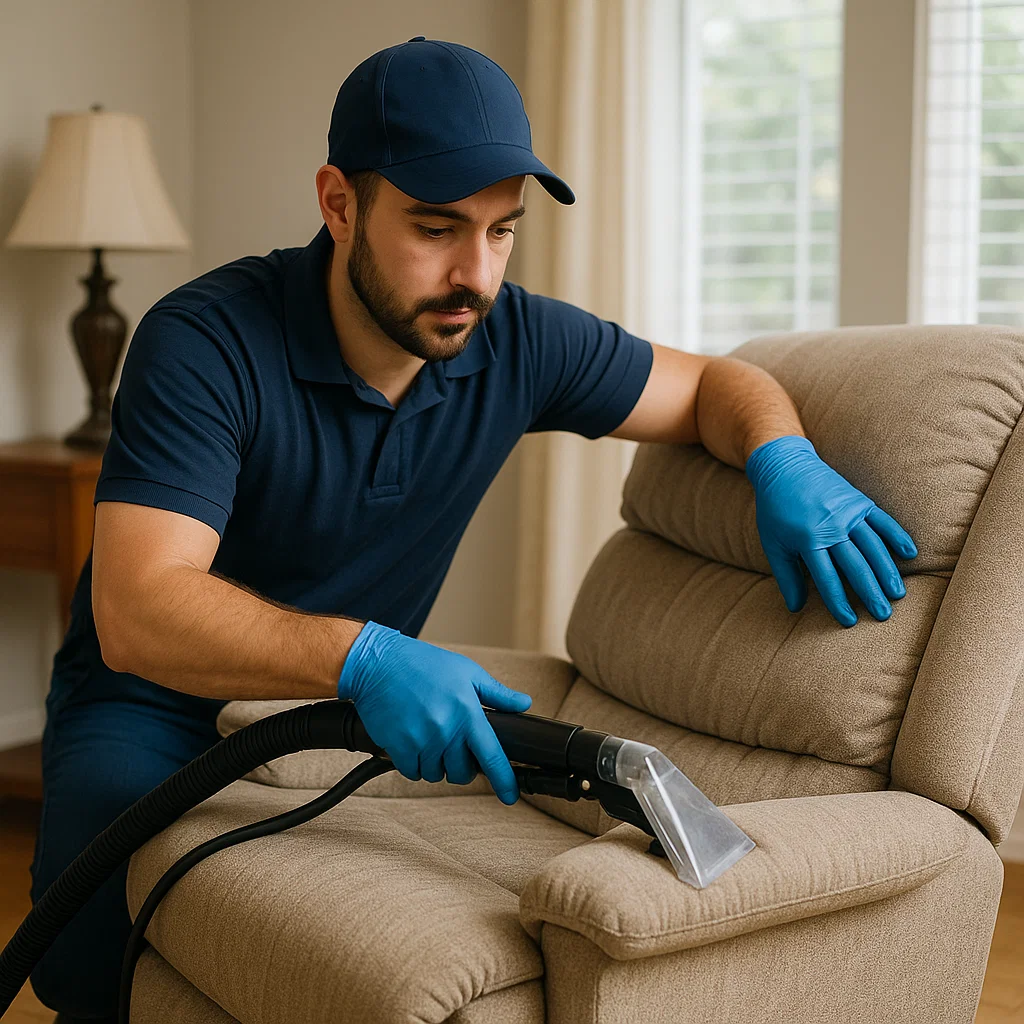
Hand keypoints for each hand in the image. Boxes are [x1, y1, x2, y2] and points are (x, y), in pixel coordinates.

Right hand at [337, 620, 531, 802]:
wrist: (378, 663)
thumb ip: (497, 693)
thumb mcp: (467, 671)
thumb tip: (525, 703)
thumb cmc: (425, 664)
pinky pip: (412, 772)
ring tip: (431, 740)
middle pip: (463, 773)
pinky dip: (414, 764)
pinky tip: (414, 744)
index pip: (492, 756)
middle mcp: (446, 730)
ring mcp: (421, 740)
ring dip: (436, 764)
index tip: (509, 796)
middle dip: (462, 767)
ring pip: (436, 774)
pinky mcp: (398, 746)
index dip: (504, 781)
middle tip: (455, 748)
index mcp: (468, 713)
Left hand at [744, 435, 917, 626]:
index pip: (827, 577)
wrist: (784, 466)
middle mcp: (832, 526)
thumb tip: (795, 608)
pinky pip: (882, 520)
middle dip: (870, 592)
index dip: (838, 601)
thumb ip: (786, 576)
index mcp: (808, 539)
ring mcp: (849, 512)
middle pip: (855, 565)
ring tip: (898, 594)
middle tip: (883, 615)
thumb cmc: (775, 509)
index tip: (849, 622)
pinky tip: (910, 553)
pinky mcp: (859, 500)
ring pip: (873, 546)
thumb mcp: (773, 543)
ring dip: (887, 570)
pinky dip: (897, 536)